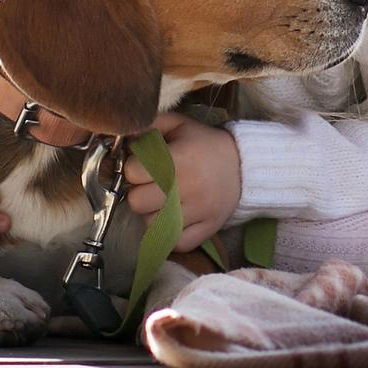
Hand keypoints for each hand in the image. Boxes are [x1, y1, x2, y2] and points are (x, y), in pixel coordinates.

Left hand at [124, 111, 240, 251]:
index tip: (144, 166)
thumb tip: (123, 136)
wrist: (245, 165)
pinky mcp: (207, 230)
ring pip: (151, 225)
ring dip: (152, 214)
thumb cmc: (205, 144)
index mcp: (178, 158)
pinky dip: (169, 234)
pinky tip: (173, 219)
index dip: (134, 168)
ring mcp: (198, 212)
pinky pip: (175, 243)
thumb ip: (150, 125)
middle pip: (137, 202)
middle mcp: (187, 187)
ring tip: (163, 202)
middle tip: (152, 186)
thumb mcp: (180, 124)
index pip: (133, 172)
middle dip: (140, 192)